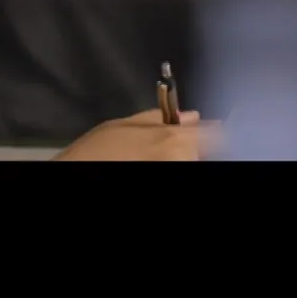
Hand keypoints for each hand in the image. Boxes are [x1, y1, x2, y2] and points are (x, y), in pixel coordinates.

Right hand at [50, 109, 220, 160]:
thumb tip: (191, 116)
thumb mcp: (122, 124)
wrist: (78, 175)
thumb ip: (159, 117)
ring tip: (158, 153)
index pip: (217, 134)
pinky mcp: (174, 181)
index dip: (217, 129)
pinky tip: (157, 159)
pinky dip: (178, 161)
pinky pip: (183, 165)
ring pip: (195, 159)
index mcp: (173, 141)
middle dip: (199, 144)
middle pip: (209, 150)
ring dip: (186, 154)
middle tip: (178, 141)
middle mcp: (183, 160)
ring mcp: (178, 172)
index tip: (216, 128)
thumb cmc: (95, 152)